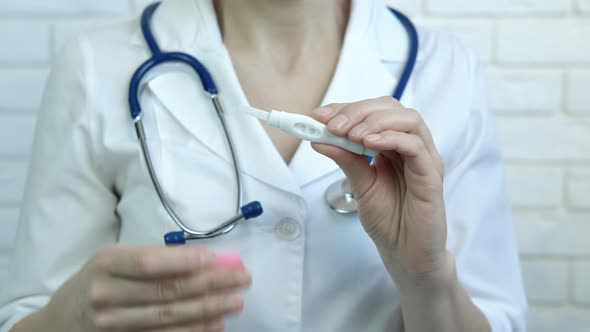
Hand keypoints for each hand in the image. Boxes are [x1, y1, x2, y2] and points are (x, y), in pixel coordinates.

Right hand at [44, 245, 250, 331]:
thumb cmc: (97, 280)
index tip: (217, 259)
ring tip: (235, 302)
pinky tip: (215, 325)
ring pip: (167, 319)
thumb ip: (155, 258)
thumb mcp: (115, 259)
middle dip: (209, 285)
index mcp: (107, 263)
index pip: (150, 263)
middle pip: (165, 292)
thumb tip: (207, 259)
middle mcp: (106, 294)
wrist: (61, 320)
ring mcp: (111, 324)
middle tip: (241, 279)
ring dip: (207, 310)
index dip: (185, 262)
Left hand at [312, 97, 448, 284]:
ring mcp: (424, 159)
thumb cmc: (388, 220)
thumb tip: (319, 139)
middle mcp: (411, 147)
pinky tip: (369, 143)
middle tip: (334, 125)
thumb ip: (345, 160)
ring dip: (375, 121)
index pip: (374, 112)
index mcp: (393, 146)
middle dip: (358, 111)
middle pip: (391, 108)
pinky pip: (416, 146)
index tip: (320, 114)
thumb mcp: (359, 185)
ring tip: (351, 135)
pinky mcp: (432, 175)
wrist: (406, 254)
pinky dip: (391, 138)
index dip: (347, 108)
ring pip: (409, 119)